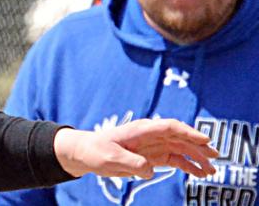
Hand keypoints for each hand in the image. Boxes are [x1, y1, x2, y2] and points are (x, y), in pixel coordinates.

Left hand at [53, 118, 217, 179]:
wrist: (87, 153)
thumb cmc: (96, 151)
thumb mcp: (111, 157)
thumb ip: (131, 162)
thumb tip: (150, 169)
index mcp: (141, 130)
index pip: (169, 127)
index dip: (188, 131)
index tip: (204, 139)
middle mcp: (150, 135)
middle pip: (180, 137)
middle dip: (198, 145)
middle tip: (215, 157)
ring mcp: (153, 145)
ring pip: (181, 148)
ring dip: (197, 157)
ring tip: (211, 170)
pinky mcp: (153, 156)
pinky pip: (175, 159)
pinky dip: (188, 165)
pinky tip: (199, 174)